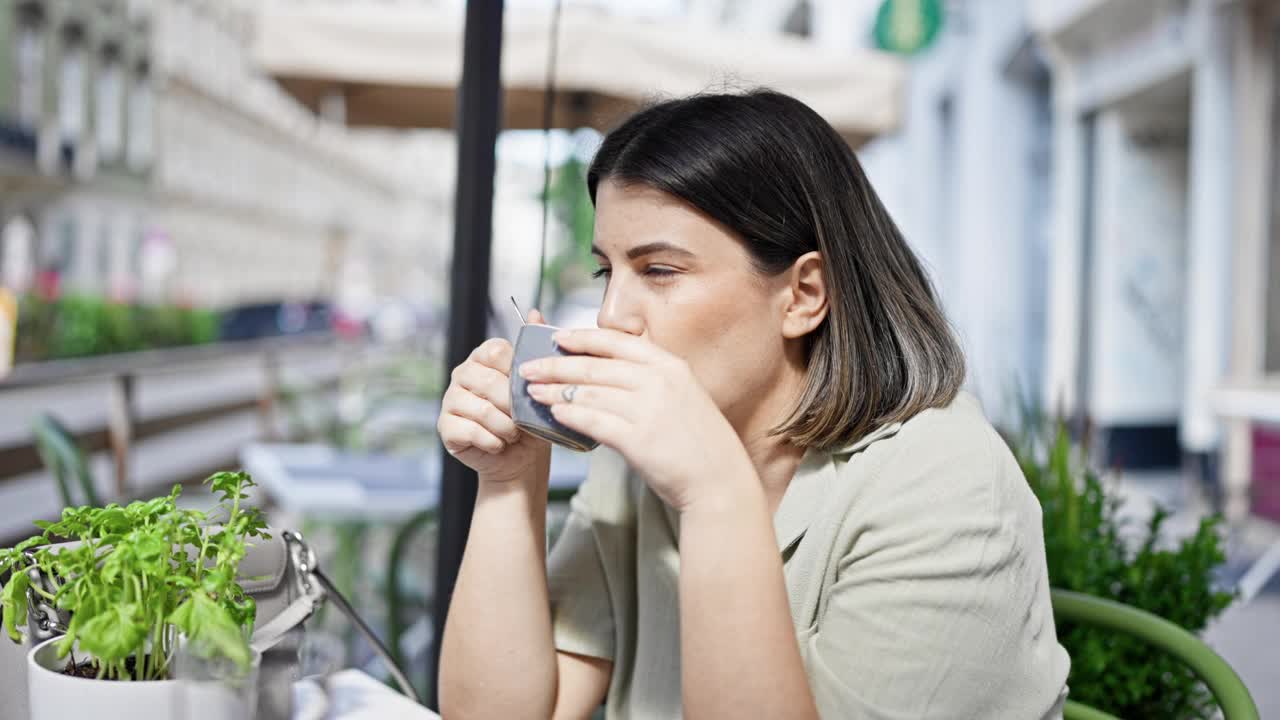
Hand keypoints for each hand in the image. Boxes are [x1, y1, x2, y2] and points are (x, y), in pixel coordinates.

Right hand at [438, 310, 550, 483]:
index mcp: (484, 357)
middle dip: (512, 405)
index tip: (528, 389)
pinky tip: (499, 444)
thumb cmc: (530, 417)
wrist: (521, 457)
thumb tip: (534, 311)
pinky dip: (492, 441)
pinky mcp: (445, 426)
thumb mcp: (539, 383)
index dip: (515, 372)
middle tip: (524, 420)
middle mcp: (463, 373)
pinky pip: (470, 431)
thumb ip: (534, 346)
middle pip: (488, 381)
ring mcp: (451, 399)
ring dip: (506, 427)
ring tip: (514, 434)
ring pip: (481, 409)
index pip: (495, 350)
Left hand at [518, 328, 754, 510]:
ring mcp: (649, 409)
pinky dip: (570, 416)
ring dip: (555, 391)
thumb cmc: (699, 443)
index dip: (582, 338)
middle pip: (594, 366)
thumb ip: (651, 381)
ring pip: (588, 393)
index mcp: (670, 365)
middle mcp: (659, 381)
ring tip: (533, 392)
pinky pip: (594, 422)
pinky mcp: (638, 439)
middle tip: (529, 367)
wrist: (720, 482)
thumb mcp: (683, 396)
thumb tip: (607, 374)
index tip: (556, 337)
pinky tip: (554, 415)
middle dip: (556, 365)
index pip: (617, 342)